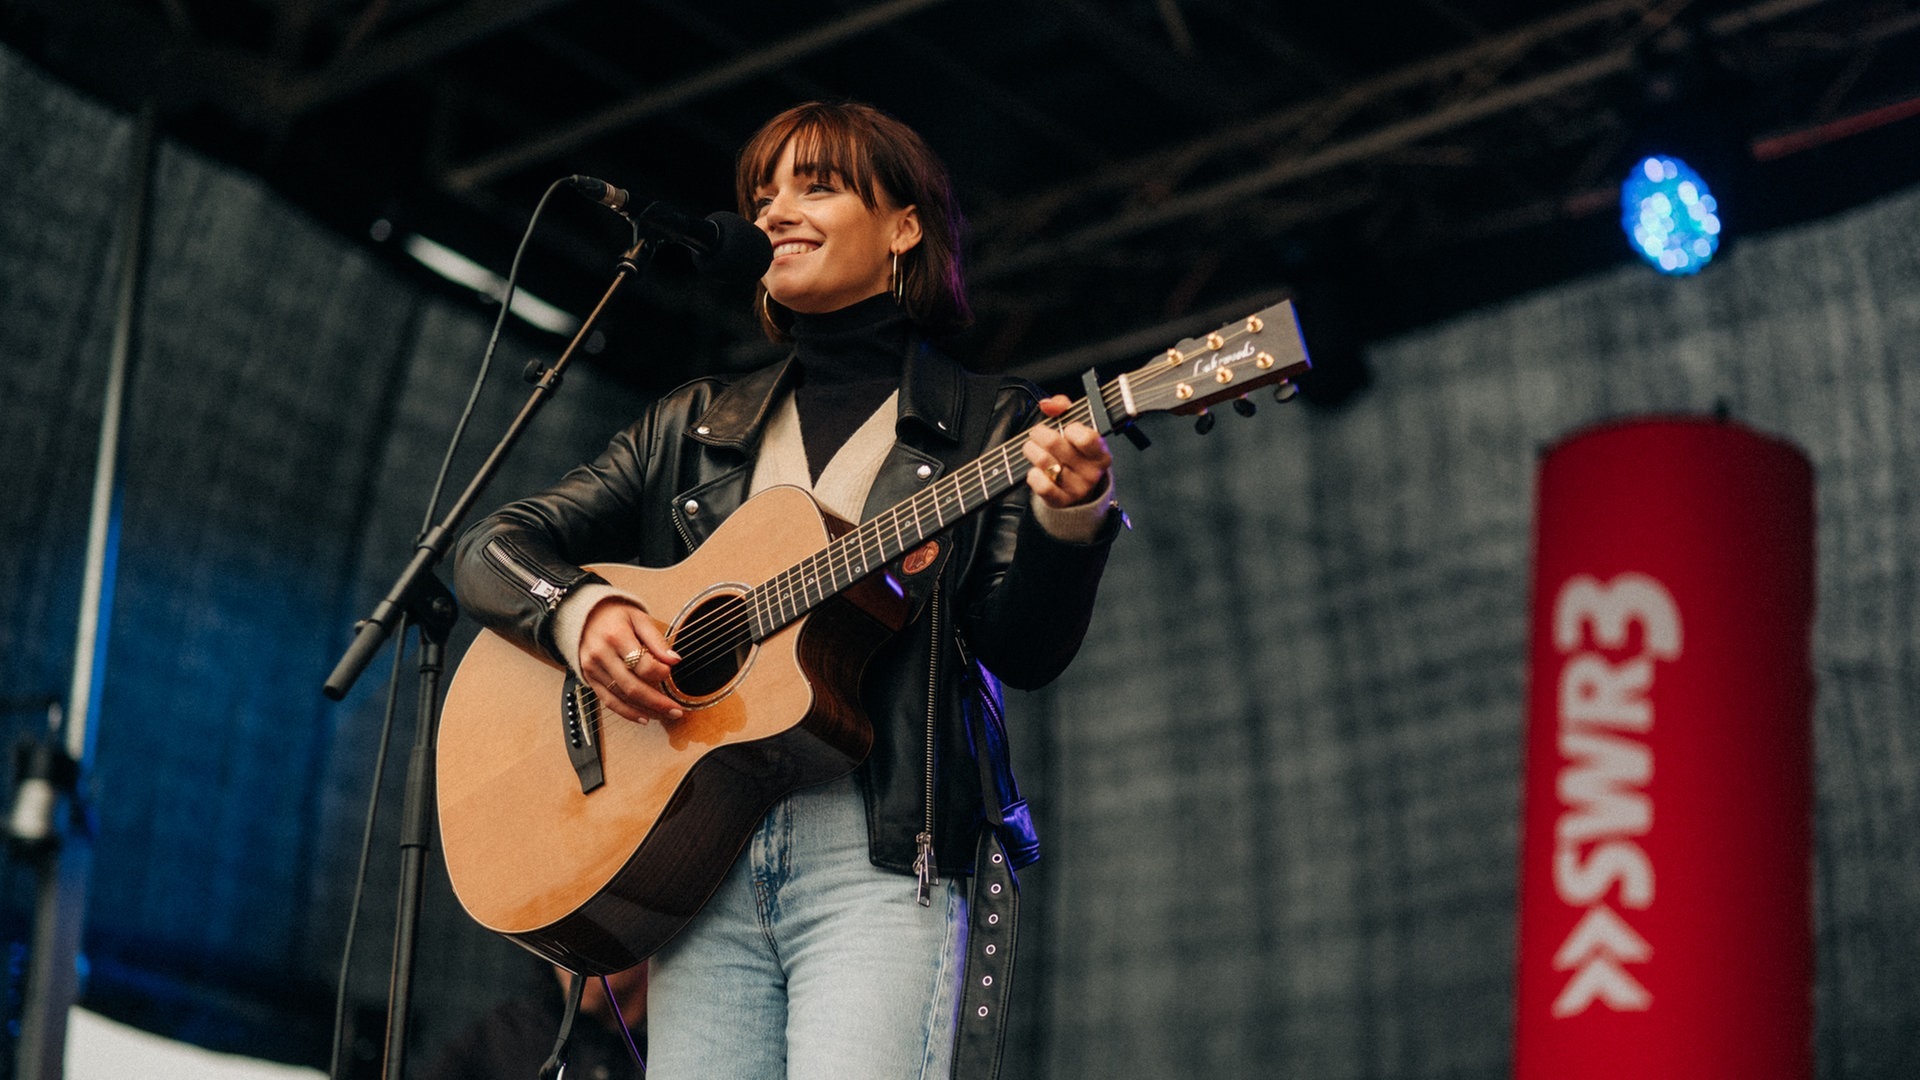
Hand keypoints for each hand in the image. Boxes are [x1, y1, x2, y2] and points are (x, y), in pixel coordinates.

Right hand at [578, 599, 681, 722]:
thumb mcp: (639, 619)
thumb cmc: (616, 617)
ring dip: (645, 710)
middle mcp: (601, 654)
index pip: (641, 663)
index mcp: (615, 636)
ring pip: (621, 697)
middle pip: (631, 686)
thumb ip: (657, 640)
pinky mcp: (589, 679)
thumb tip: (674, 661)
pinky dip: (627, 712)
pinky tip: (644, 717)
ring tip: (666, 714)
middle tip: (676, 710)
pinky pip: (608, 701)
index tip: (670, 673)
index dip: (659, 672)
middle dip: (657, 702)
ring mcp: (592, 669)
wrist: (585, 616)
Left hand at [1022, 395, 1112, 507]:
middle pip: (1055, 444)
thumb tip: (1048, 404)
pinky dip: (1033, 474)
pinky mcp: (1060, 501)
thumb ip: (1064, 408)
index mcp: (1101, 454)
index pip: (1087, 438)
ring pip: (1044, 461)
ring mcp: (1076, 489)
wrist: (1079, 492)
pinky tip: (1035, 470)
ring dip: (1031, 450)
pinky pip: (1041, 485)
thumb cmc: (1077, 455)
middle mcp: (1091, 473)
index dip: (1071, 429)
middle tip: (1037, 433)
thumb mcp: (1077, 429)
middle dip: (1039, 433)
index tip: (1066, 428)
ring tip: (1031, 448)